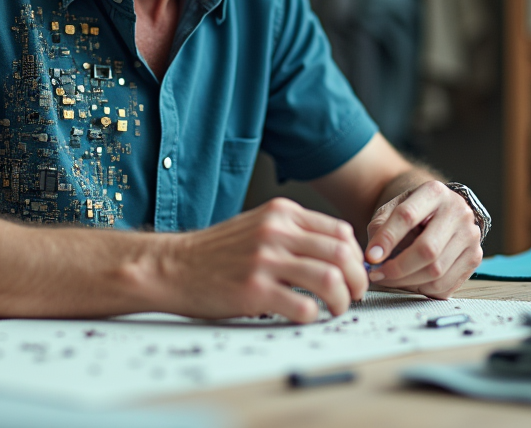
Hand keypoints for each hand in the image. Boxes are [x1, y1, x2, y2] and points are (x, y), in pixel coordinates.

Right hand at [168, 198, 367, 322]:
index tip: (352, 273)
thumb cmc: (215, 251)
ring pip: (330, 280)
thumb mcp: (257, 225)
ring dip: (342, 301)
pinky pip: (304, 307)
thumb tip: (335, 252)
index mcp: (281, 214)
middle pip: (341, 255)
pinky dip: (313, 316)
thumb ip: (293, 232)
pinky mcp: (254, 290)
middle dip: (357, 280)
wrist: (173, 266)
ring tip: (335, 309)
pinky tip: (304, 316)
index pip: (340, 231)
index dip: (355, 257)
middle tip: (353, 295)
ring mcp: (264, 260)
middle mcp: (276, 232)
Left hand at [364, 180, 481, 298]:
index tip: (371, 257)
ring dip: (407, 281)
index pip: (407, 216)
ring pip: (436, 270)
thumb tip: (373, 258)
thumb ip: (380, 228)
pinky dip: (423, 288)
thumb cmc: (413, 212)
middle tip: (377, 275)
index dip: (387, 239)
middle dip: (398, 268)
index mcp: (434, 192)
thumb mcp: (392, 209)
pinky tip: (410, 281)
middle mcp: (458, 211)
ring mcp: (470, 235)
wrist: (442, 213)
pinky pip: (446, 284)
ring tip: (390, 278)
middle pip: (427, 249)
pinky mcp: (475, 257)